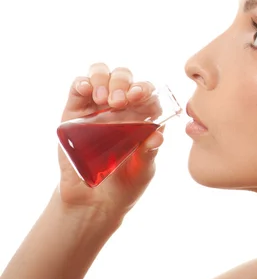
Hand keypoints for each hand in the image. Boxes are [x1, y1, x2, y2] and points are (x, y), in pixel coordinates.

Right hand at [57, 63, 163, 222]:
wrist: (95, 203)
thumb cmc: (126, 184)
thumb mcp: (144, 169)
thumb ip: (149, 152)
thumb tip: (158, 135)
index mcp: (143, 116)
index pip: (147, 91)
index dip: (145, 88)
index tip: (140, 96)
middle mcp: (122, 107)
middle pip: (124, 78)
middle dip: (123, 82)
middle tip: (120, 101)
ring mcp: (97, 108)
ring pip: (101, 75)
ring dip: (104, 79)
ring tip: (104, 100)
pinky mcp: (74, 113)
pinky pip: (78, 87)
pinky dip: (83, 82)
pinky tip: (88, 90)